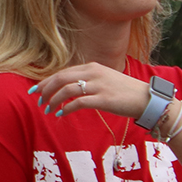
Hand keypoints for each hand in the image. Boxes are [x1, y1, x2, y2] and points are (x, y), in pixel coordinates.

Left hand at [28, 63, 149, 119]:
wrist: (147, 99)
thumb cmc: (123, 91)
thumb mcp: (103, 79)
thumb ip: (85, 80)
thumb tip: (64, 88)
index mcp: (92, 67)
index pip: (62, 72)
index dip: (46, 82)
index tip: (35, 90)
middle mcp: (94, 73)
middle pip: (60, 79)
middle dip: (45, 90)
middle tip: (38, 101)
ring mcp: (99, 85)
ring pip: (67, 90)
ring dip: (53, 100)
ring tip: (48, 109)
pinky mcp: (104, 99)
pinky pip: (79, 103)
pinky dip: (66, 108)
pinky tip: (61, 114)